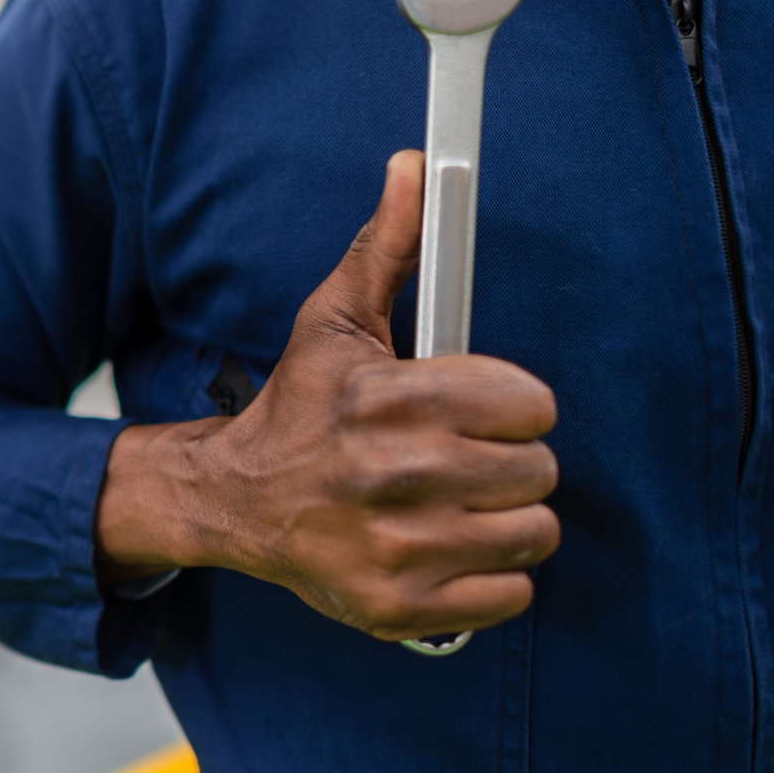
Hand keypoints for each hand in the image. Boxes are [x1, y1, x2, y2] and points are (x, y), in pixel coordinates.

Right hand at [96, 149, 559, 640]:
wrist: (234, 503)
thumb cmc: (299, 409)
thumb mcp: (334, 323)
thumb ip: (387, 247)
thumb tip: (414, 167)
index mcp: (389, 400)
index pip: (531, 405)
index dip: (510, 406)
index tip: (476, 412)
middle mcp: (393, 476)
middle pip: (539, 472)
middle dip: (507, 464)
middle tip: (459, 460)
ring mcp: (397, 548)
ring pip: (533, 534)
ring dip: (503, 521)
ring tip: (454, 506)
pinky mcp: (400, 606)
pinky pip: (510, 596)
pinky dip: (488, 580)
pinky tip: (444, 550)